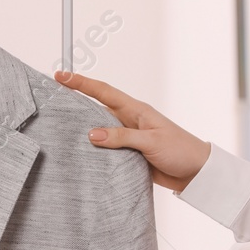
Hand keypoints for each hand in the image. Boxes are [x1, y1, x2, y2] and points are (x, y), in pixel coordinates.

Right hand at [53, 69, 210, 192]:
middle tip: (52, 96)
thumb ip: (122, 137)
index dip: (82, 83)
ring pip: (99, 130)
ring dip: (82, 127)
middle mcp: (130, 121)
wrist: (197, 173)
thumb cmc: (181, 151)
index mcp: (136, 110)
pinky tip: (80, 152)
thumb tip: (92, 133)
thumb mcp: (151, 142)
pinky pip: (106, 149)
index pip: (104, 92)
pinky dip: (93, 150)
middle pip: (97, 107)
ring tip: (59, 124)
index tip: (62, 76)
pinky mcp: (129, 154)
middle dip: (75, 100)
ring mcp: (128, 138)